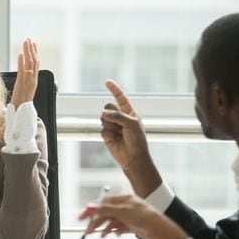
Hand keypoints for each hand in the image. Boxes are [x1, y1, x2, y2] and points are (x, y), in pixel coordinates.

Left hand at [9, 38, 38, 106]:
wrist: (20, 113)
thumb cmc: (21, 102)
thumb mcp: (24, 88)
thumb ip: (25, 78)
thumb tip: (23, 68)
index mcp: (34, 81)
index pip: (36, 64)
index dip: (35, 53)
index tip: (34, 44)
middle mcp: (32, 80)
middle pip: (34, 62)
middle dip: (32, 49)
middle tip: (29, 40)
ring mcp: (28, 82)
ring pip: (30, 64)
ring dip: (28, 52)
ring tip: (25, 42)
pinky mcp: (22, 84)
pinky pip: (23, 71)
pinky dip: (22, 62)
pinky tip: (20, 54)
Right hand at [80, 195, 187, 238]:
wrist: (160, 231)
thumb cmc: (145, 217)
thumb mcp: (122, 212)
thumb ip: (104, 210)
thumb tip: (89, 206)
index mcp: (125, 199)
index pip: (104, 202)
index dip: (92, 210)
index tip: (82, 217)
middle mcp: (126, 207)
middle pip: (106, 213)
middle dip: (97, 222)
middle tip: (88, 230)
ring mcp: (129, 217)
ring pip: (112, 222)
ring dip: (104, 228)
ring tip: (100, 236)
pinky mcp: (132, 226)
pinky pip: (118, 228)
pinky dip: (113, 232)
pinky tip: (110, 236)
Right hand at [101, 80, 161, 196]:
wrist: (133, 157)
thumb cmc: (137, 140)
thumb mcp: (131, 123)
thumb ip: (117, 115)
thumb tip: (103, 113)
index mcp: (129, 112)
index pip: (120, 97)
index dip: (114, 89)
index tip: (107, 81)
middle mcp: (120, 117)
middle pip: (108, 106)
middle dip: (111, 112)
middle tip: (119, 123)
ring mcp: (112, 125)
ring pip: (103, 118)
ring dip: (111, 125)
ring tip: (119, 134)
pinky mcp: (106, 134)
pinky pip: (102, 129)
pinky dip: (108, 134)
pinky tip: (115, 140)